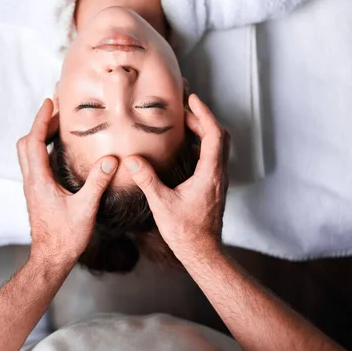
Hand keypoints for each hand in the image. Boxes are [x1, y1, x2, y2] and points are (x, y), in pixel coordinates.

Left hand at [17, 99, 118, 263]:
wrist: (50, 259)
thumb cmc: (66, 237)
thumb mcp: (86, 208)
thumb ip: (97, 183)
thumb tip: (110, 160)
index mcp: (39, 180)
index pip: (33, 142)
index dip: (40, 119)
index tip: (49, 102)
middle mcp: (31, 181)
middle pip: (26, 144)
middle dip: (40, 125)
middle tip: (58, 113)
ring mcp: (32, 188)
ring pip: (27, 154)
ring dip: (39, 137)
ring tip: (59, 129)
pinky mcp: (36, 194)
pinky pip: (34, 164)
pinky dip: (42, 150)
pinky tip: (59, 154)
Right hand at [122, 94, 230, 256]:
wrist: (203, 252)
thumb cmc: (186, 232)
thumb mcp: (162, 204)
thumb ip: (147, 180)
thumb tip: (132, 159)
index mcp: (210, 174)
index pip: (214, 134)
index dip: (204, 113)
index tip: (192, 98)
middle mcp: (218, 174)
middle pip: (218, 136)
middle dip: (202, 118)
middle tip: (183, 108)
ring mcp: (218, 180)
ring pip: (217, 147)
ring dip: (203, 131)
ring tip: (183, 123)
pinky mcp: (214, 186)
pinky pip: (213, 157)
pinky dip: (202, 145)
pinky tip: (185, 148)